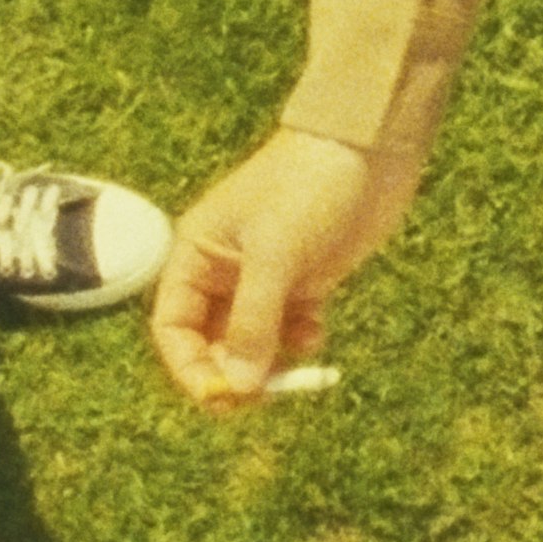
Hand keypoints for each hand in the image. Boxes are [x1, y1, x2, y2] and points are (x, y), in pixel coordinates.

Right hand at [152, 129, 392, 410]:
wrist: (368, 145)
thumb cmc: (307, 187)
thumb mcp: (275, 255)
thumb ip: (254, 322)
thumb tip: (239, 388)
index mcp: (197, 255)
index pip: (173, 328)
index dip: (189, 367)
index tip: (220, 395)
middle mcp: (224, 271)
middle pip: (212, 342)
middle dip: (232, 372)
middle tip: (261, 397)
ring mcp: (266, 277)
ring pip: (253, 341)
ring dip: (268, 363)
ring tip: (295, 367)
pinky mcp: (305, 280)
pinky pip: (290, 330)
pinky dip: (299, 343)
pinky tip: (316, 333)